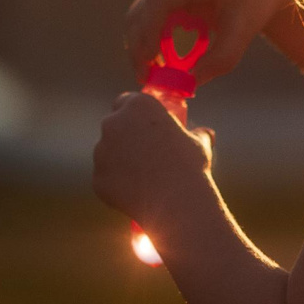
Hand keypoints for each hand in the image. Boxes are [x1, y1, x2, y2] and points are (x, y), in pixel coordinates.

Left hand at [92, 91, 215, 227]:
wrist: (178, 201)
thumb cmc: (191, 166)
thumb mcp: (199, 144)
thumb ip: (198, 134)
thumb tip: (206, 133)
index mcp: (137, 106)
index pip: (124, 101)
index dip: (132, 114)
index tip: (140, 126)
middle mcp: (113, 123)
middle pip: (112, 126)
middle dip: (122, 137)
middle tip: (141, 153)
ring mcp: (101, 151)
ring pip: (105, 153)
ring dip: (117, 161)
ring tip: (141, 178)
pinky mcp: (97, 178)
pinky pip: (104, 179)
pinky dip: (115, 185)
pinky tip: (134, 193)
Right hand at [123, 0, 292, 84]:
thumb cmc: (253, 9)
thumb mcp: (241, 37)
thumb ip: (219, 61)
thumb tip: (188, 83)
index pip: (160, 1)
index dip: (149, 32)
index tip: (149, 61)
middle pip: (142, 10)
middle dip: (139, 46)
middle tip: (145, 78)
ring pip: (139, 15)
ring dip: (140, 46)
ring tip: (152, 74)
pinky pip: (148, 19)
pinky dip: (149, 41)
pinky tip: (159, 63)